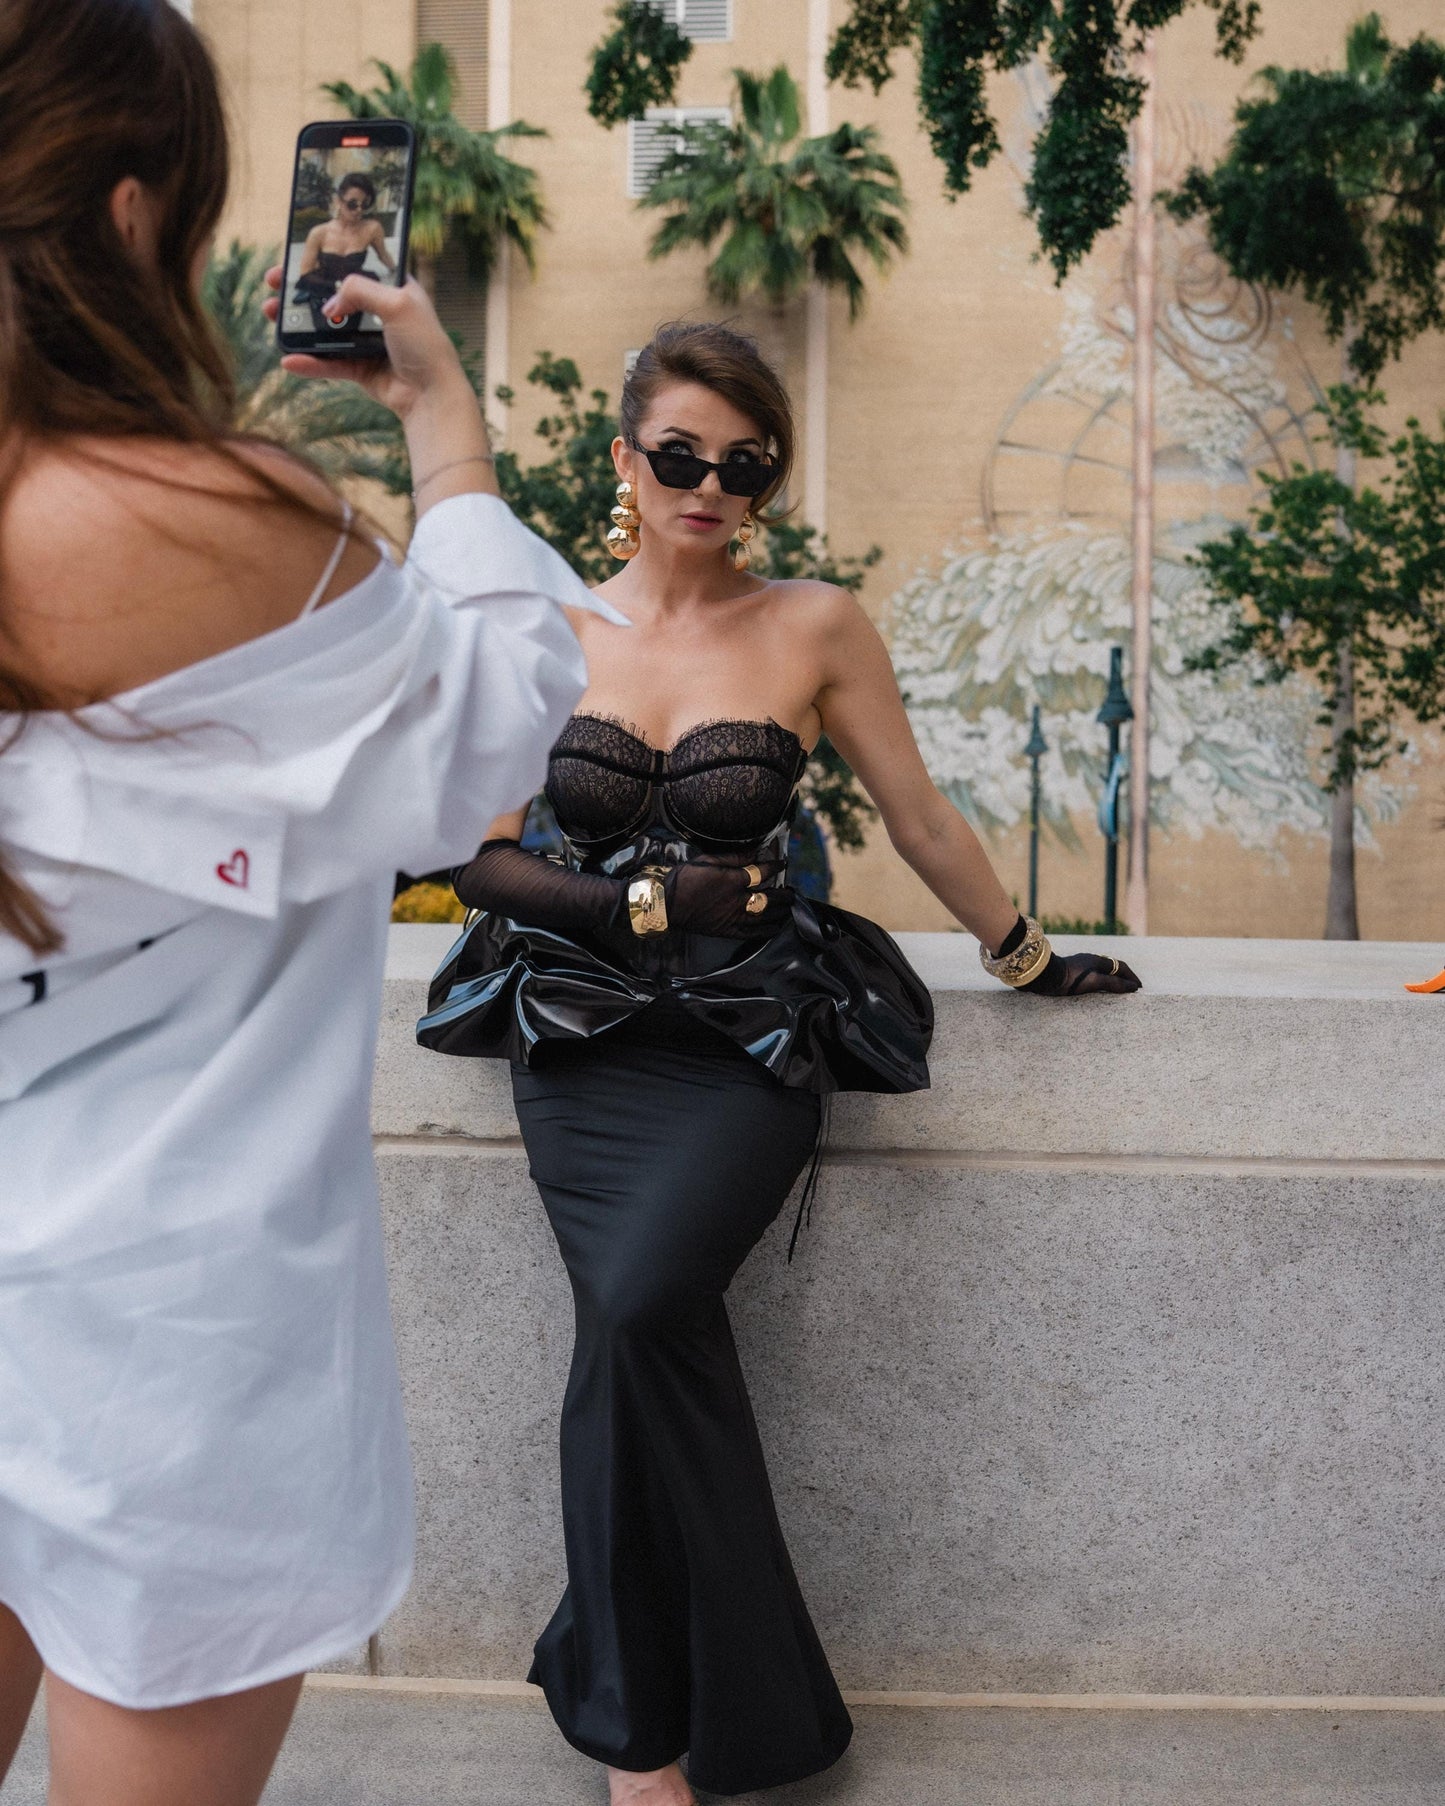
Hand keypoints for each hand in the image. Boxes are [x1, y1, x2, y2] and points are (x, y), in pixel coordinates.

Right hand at [262, 265, 466, 419]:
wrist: (432, 395)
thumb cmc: (424, 345)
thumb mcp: (397, 303)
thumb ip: (359, 290)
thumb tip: (329, 305)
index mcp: (393, 290)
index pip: (353, 267)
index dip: (325, 262)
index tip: (295, 257)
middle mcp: (379, 313)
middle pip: (332, 297)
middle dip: (300, 290)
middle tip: (273, 284)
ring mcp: (367, 341)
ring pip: (325, 329)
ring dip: (296, 323)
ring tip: (270, 314)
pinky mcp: (360, 368)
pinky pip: (329, 363)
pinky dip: (310, 362)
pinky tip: (289, 360)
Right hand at [663, 856, 790, 936]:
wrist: (666, 906)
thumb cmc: (684, 879)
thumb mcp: (707, 861)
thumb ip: (733, 857)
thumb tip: (754, 852)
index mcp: (733, 881)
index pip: (762, 872)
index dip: (775, 866)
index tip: (783, 864)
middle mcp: (737, 901)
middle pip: (770, 899)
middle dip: (784, 895)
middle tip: (793, 893)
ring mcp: (733, 918)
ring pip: (765, 917)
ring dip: (780, 913)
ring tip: (789, 910)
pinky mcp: (727, 931)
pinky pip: (752, 933)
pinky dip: (766, 931)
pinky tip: (775, 928)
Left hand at [1022, 951, 1141, 995]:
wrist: (1043, 977)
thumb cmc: (1070, 978)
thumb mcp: (1095, 982)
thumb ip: (1115, 984)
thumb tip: (1133, 987)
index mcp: (1097, 960)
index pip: (1120, 967)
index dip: (1131, 977)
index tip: (1139, 988)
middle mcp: (1089, 960)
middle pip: (1111, 969)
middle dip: (1123, 978)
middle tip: (1131, 990)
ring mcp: (1080, 966)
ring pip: (1100, 973)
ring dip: (1111, 981)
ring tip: (1117, 993)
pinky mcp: (1071, 973)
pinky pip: (1091, 977)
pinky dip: (1100, 984)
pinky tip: (1097, 992)